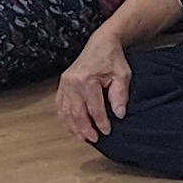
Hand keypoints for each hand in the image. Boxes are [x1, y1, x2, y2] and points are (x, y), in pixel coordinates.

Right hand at [55, 29, 135, 144]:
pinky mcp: (62, 85)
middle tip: (94, 139)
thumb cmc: (112, 58)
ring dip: (73, 126)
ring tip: (83, 137)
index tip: (107, 131)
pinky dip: (65, 118)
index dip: (101, 122)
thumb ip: (120, 95)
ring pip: (66, 111)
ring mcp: (65, 84)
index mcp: (86, 80)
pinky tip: (72, 126)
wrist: (101, 44)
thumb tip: (119, 114)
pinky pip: (60, 105)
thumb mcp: (122, 75)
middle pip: (77, 113)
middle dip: (85, 129)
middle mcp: (72, 82)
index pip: (94, 109)